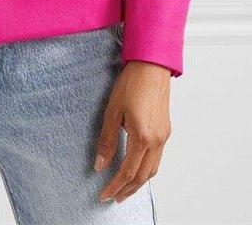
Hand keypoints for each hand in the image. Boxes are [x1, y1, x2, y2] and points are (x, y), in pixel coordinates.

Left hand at [94, 60, 170, 202]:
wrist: (151, 67)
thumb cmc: (132, 83)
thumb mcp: (113, 111)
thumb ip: (107, 140)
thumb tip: (100, 164)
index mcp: (143, 137)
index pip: (127, 171)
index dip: (114, 186)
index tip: (104, 194)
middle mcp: (157, 140)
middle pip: (142, 176)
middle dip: (127, 190)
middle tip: (113, 197)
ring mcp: (163, 136)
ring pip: (152, 169)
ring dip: (138, 182)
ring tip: (124, 188)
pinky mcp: (165, 130)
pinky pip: (157, 158)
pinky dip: (145, 169)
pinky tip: (136, 167)